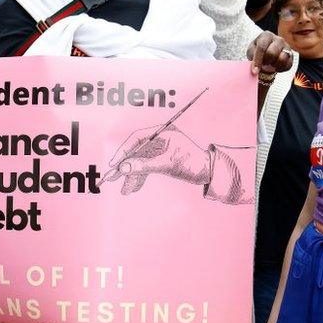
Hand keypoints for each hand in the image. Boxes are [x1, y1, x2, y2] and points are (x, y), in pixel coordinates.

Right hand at [102, 124, 221, 196]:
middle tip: (112, 178)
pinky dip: (141, 177)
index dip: (124, 151)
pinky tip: (133, 188)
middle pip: (137, 152)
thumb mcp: (167, 164)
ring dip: (133, 176)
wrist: (210, 173)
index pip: (137, 138)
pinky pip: (147, 168)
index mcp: (162, 132)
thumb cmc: (193, 163)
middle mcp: (159, 139)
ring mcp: (160, 150)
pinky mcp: (162, 160)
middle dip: (126, 167)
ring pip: (141, 162)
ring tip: (125, 190)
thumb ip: (144, 166)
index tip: (115, 164)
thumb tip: (124, 168)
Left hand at [247, 31, 292, 74]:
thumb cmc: (258, 51)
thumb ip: (252, 56)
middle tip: (263, 63)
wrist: (268, 52)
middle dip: (266, 62)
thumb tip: (255, 67)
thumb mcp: (251, 51)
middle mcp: (279, 39)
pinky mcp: (291, 56)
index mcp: (266, 35)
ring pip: (282, 59)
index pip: (262, 47)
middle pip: (272, 53)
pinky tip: (275, 66)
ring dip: (274, 65)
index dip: (257, 60)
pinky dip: (280, 69)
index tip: (255, 71)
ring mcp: (287, 47)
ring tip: (270, 64)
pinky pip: (287, 65)